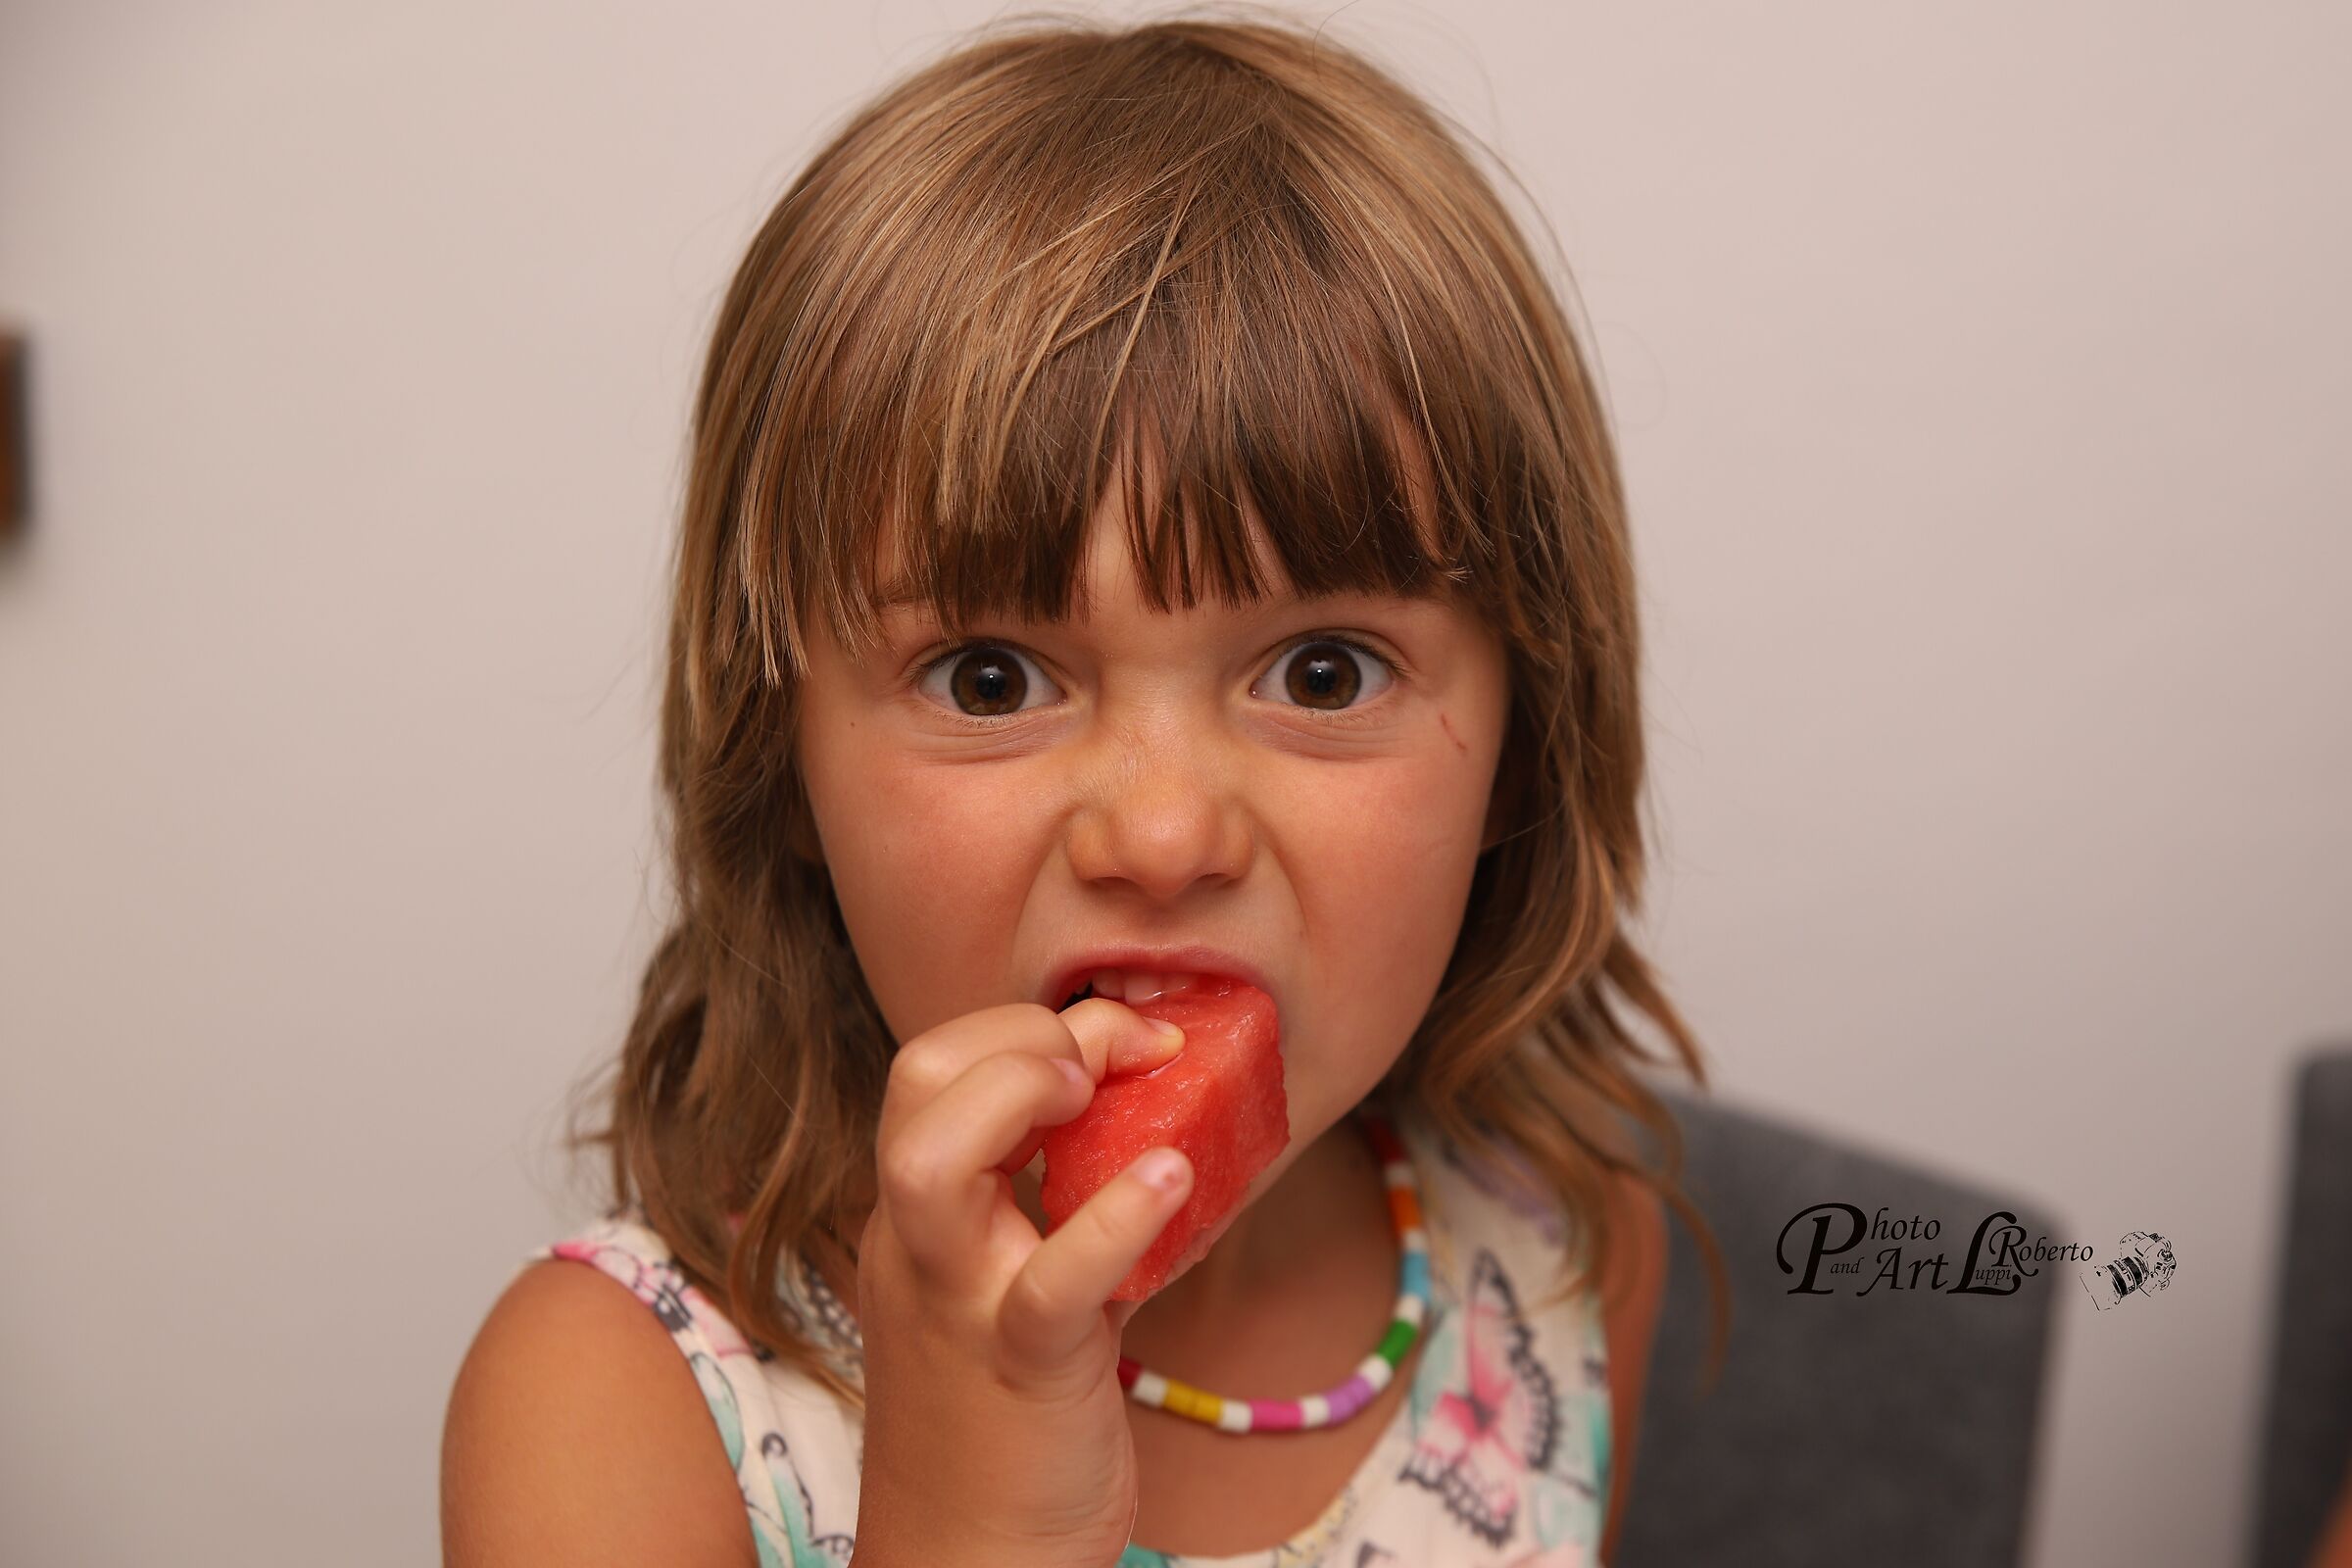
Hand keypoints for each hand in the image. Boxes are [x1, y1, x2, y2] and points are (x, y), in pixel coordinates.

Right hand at [851, 997, 1189, 1567]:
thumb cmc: (1007, 1429)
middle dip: (1017, 1031)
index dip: (1022, 1028)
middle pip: (916, 1083)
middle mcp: (922, 1249)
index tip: (1116, 1044)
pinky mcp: (1025, 1369)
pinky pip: (1054, 1281)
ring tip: (1103, 1083)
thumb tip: (1156, 1128)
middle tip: (1112, 1054)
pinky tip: (1175, 1177)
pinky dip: (1116, 1216)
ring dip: (1023, 1089)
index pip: (932, 1071)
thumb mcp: (1015, 1293)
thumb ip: (1059, 1212)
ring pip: (931, 1165)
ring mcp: (962, 1305)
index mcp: (920, 1223)